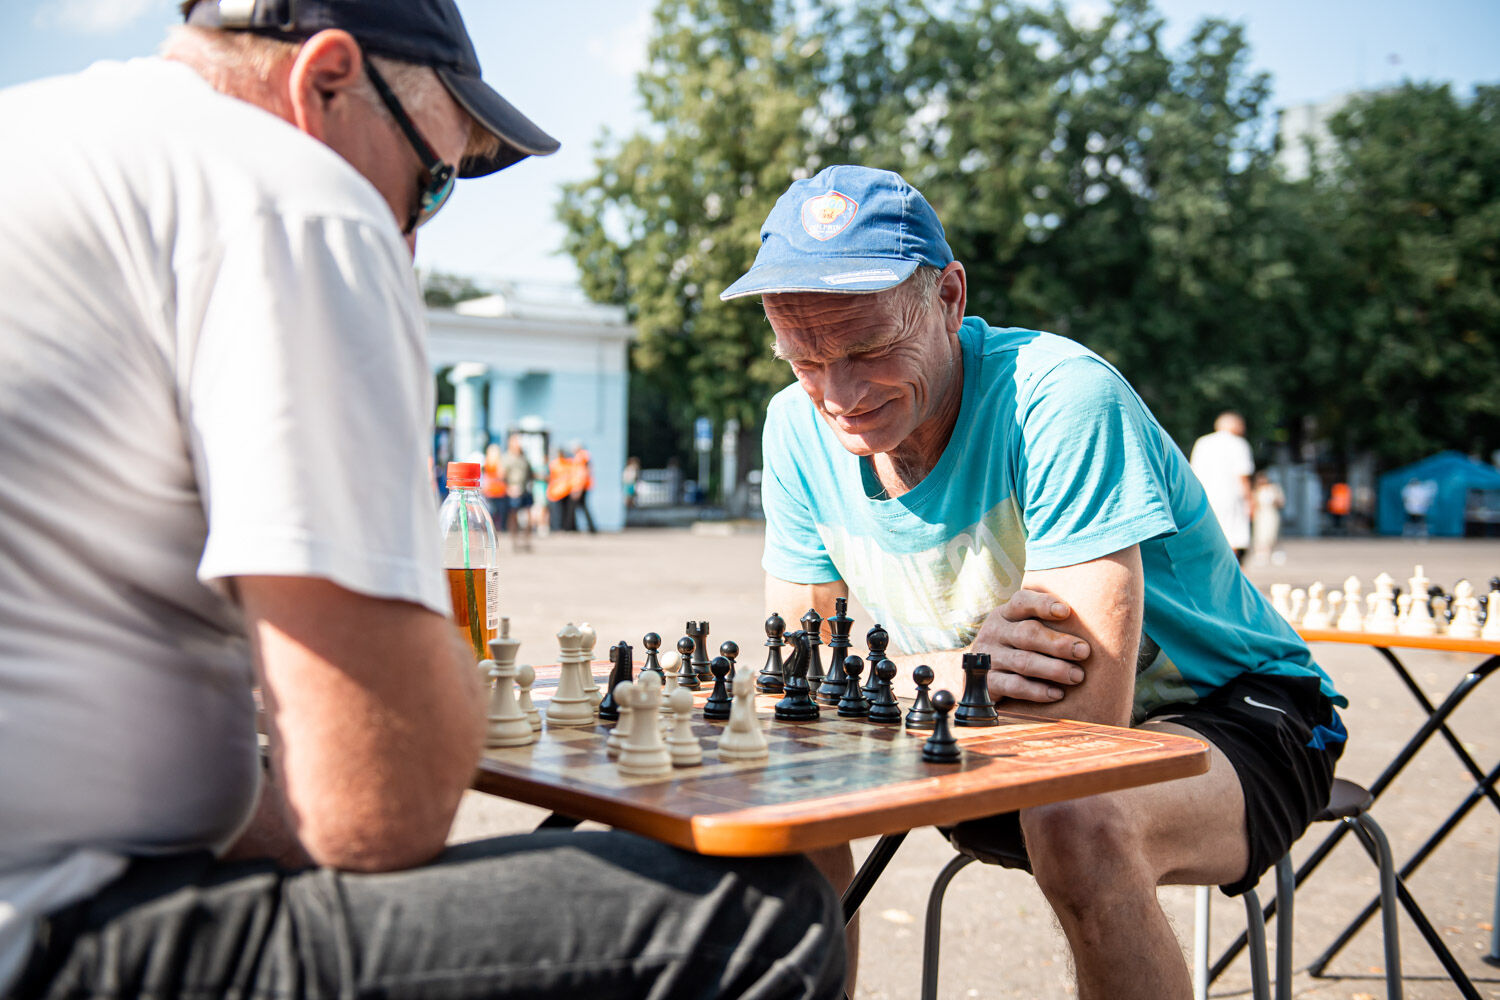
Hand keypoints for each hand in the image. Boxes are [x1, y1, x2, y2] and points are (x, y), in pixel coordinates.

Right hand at [971, 590, 1089, 702]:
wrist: (977, 678)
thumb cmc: (1014, 649)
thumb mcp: (1020, 630)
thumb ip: (1046, 624)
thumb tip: (1095, 622)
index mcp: (1005, 615)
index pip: (1021, 602)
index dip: (1043, 604)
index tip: (1066, 611)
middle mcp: (994, 633)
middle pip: (1027, 633)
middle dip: (1059, 643)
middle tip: (1084, 651)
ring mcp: (989, 658)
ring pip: (1023, 661)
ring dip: (1054, 669)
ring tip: (1077, 676)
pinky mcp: (987, 683)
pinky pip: (1014, 686)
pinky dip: (1037, 691)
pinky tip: (1057, 694)